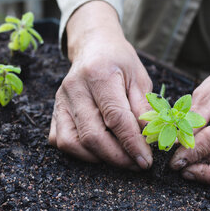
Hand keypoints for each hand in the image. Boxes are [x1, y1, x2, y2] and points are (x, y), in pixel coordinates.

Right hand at [49, 1, 152, 169]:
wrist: (94, 46)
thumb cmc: (119, 62)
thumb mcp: (139, 79)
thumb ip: (145, 110)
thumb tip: (154, 140)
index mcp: (99, 74)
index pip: (116, 118)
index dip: (132, 144)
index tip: (146, 160)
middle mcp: (74, 88)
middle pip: (92, 135)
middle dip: (117, 157)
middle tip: (137, 164)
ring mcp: (60, 101)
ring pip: (73, 143)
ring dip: (99, 158)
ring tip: (121, 159)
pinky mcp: (54, 112)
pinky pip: (61, 142)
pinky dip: (80, 153)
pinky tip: (99, 151)